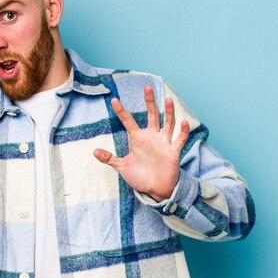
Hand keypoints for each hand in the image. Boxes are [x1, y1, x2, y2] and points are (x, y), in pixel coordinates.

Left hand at [93, 86, 188, 201]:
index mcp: (138, 138)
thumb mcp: (122, 167)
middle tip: (147, 88)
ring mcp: (163, 143)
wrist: (155, 189)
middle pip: (152, 115)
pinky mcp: (173, 152)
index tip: (114, 100)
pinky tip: (184, 122)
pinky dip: (183, 132)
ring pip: (168, 123)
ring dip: (168, 112)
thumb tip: (94, 151)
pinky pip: (179, 140)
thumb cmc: (140, 177)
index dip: (121, 111)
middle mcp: (152, 137)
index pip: (129, 121)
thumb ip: (109, 158)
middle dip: (150, 102)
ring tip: (168, 100)